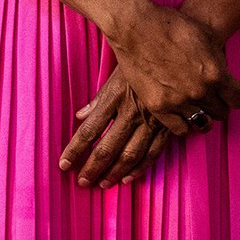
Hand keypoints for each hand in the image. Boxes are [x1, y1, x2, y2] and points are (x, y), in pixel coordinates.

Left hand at [58, 68, 185, 187]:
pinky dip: (140, 168)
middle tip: (83, 182)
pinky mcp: (168, 126)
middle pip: (107, 147)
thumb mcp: (115, 76)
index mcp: (114, 98)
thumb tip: (81, 116)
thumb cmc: (141, 63)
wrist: (174, 55)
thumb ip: (99, 99)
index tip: (64, 164)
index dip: (75, 149)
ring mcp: (151, 121)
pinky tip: (128, 178)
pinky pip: (153, 152)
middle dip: (93, 168)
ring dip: (114, 172)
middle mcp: (131, 112)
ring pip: (130, 154)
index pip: (89, 130)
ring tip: (103, 184)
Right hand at [107, 1, 239, 127]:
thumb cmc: (171, 25)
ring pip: (203, 123)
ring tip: (198, 107)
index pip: (239, 99)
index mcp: (215, 72)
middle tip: (212, 98)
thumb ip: (220, 60)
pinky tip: (182, 114)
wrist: (135, 27)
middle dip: (219, 104)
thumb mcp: (206, 36)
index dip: (235, 96)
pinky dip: (184, 124)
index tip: (229, 93)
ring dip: (203, 115)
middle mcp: (199, 90)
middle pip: (222, 112)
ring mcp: (178, 101)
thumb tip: (226, 75)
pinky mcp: (158, 107)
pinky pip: (180, 129)